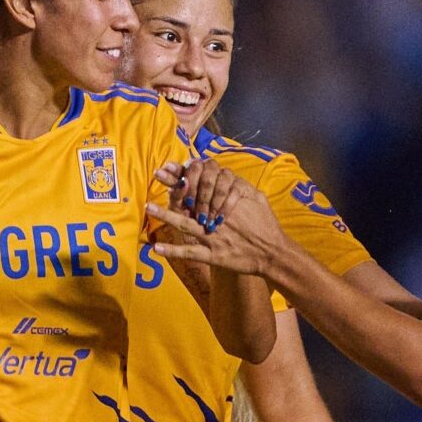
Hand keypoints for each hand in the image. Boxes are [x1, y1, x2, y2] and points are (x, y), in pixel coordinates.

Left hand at [146, 161, 277, 275]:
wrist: (273, 254)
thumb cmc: (265, 225)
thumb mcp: (257, 199)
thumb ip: (240, 187)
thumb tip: (227, 175)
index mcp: (226, 203)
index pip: (202, 185)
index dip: (185, 175)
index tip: (170, 165)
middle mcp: (215, 218)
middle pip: (190, 200)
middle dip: (173, 187)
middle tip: (157, 174)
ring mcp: (213, 237)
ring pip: (185, 225)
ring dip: (166, 216)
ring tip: (148, 207)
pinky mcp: (213, 255)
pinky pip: (190, 253)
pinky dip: (173, 251)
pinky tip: (156, 249)